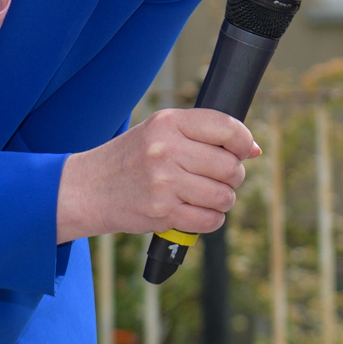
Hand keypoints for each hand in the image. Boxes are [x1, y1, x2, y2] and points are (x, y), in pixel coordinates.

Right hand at [55, 108, 260, 241]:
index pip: (226, 127)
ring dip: (224, 200)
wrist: (88, 189)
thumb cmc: (131, 159)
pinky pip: (210, 220)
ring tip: (207, 196)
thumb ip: (204, 135)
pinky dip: (211, 219)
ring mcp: (163, 183)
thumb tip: (254, 150)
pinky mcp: (162, 213)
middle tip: (220, 179)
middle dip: (234, 176)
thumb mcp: (160, 132)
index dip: (243, 141)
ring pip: (224, 196)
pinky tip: (197, 211)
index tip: (242, 151)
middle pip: (230, 167)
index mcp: (168, 123)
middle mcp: (166, 150)